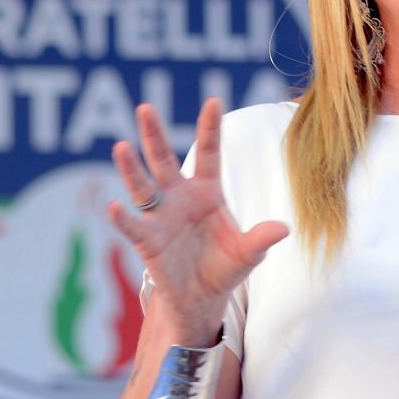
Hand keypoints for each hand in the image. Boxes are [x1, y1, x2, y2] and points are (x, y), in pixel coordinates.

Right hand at [107, 97, 288, 345]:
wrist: (201, 297)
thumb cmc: (224, 266)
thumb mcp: (247, 254)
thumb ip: (260, 239)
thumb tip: (284, 228)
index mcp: (208, 191)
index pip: (209, 153)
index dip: (210, 128)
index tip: (214, 101)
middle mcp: (180, 196)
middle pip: (164, 160)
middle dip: (154, 134)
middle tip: (145, 107)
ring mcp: (161, 216)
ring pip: (143, 186)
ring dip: (131, 168)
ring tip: (121, 147)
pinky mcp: (147, 241)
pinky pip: (134, 226)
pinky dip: (124, 218)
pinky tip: (114, 207)